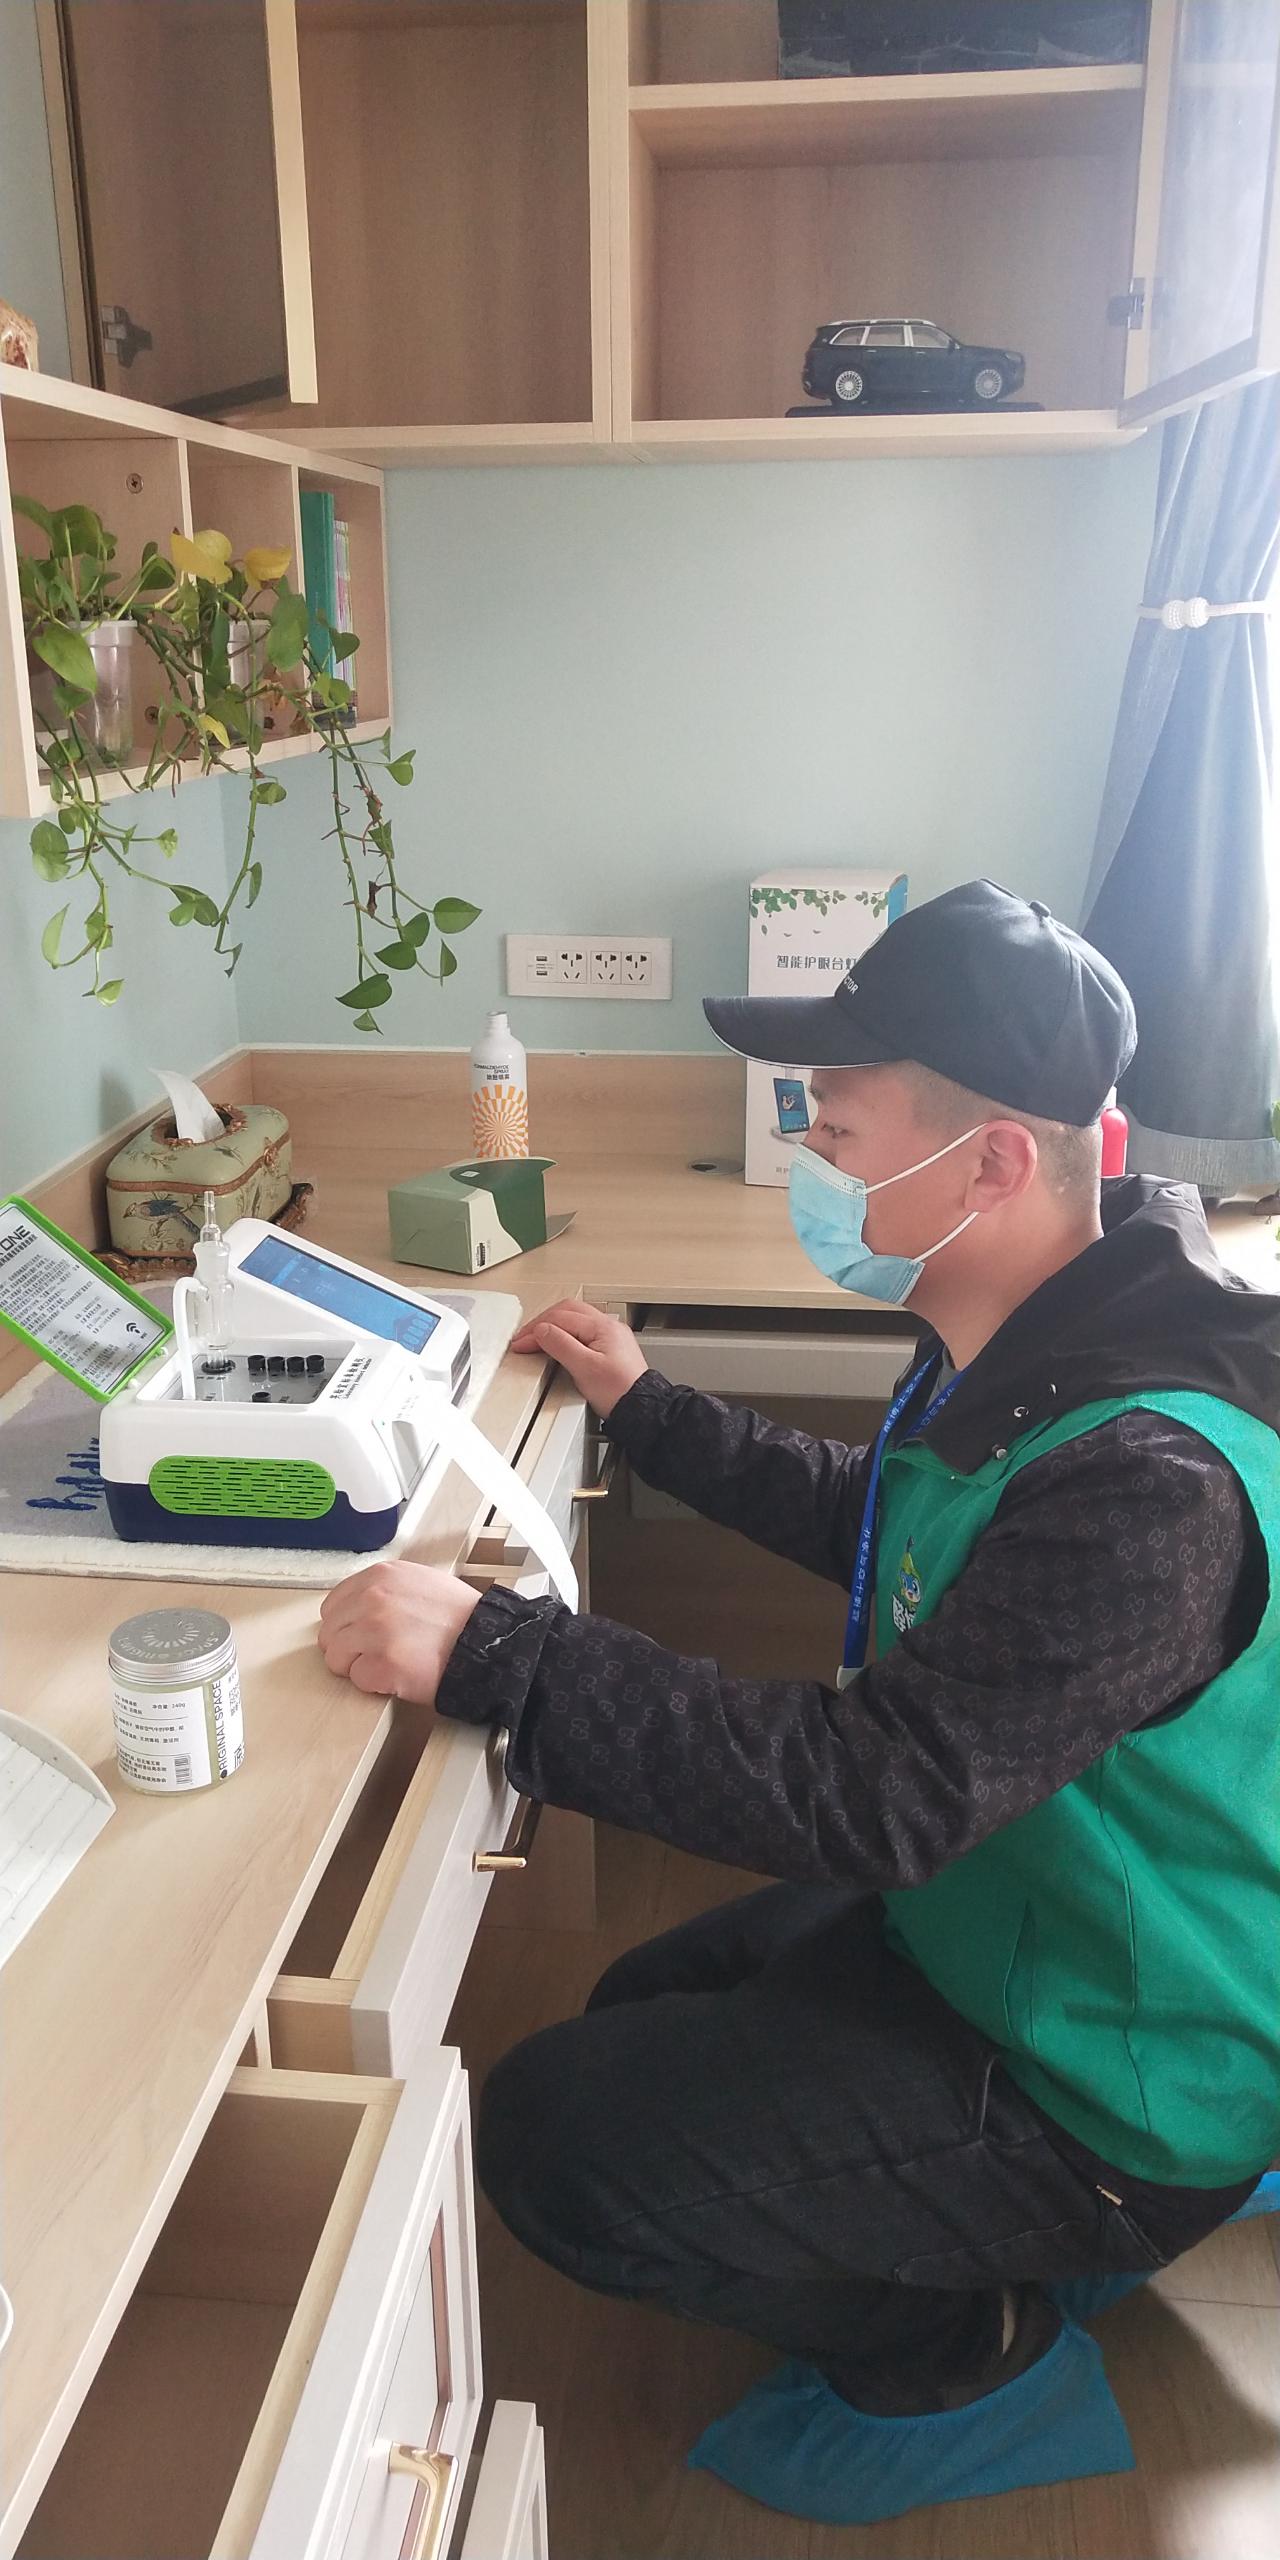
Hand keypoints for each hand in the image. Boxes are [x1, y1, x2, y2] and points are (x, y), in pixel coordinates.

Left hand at [318, 1560, 481, 1704]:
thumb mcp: (419, 1582)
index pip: (332, 1605)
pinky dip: (374, 1685)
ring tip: (390, 1664)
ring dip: (359, 1667)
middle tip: (377, 1656)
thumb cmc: (459, 1617)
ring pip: (337, 1659)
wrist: (486, 1643)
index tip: (362, 1637)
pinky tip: (399, 1676)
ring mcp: (375, 1631)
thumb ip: (383, 1589)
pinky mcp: (383, 1664)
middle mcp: (372, 1598)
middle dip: (348, 1649)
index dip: (345, 1626)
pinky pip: (357, 1680)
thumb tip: (353, 1609)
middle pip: (330, 1633)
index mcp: (379, 1576)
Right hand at [509, 1298, 647, 1418]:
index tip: (521, 1343)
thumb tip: (541, 1331)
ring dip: (554, 1325)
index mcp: (602, 1327)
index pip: (560, 1318)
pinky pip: (583, 1331)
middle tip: (525, 1337)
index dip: (536, 1329)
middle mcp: (609, 1326)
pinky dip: (565, 1333)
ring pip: (576, 1319)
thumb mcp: (584, 1368)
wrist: (641, 1409)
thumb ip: (561, 1345)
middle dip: (543, 1321)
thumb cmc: (619, 1392)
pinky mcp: (611, 1348)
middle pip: (568, 1311)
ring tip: (537, 1337)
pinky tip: (559, 1343)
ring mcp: (611, 1336)